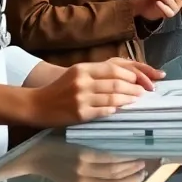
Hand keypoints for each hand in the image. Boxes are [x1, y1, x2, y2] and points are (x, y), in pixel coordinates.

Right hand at [22, 141, 154, 181]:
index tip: (142, 156)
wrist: (37, 158)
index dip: (130, 160)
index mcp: (84, 155)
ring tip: (140, 176)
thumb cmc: (59, 142)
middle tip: (144, 166)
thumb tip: (124, 149)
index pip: (114, 160)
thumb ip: (99, 145)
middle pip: (115, 175)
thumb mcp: (79, 137)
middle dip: (133, 171)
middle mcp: (83, 173)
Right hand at [26, 58, 163, 127]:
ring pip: (113, 97)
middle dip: (134, 88)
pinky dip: (115, 109)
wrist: (37, 104)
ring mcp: (81, 98)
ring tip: (136, 100)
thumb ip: (98, 73)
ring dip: (128, 99)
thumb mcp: (77, 74)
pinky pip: (104, 111)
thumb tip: (126, 76)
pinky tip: (120, 109)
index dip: (132, 74)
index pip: (114, 69)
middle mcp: (82, 81)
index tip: (141, 79)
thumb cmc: (60, 89)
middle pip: (117, 83)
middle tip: (144, 91)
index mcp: (83, 68)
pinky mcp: (80, 113)